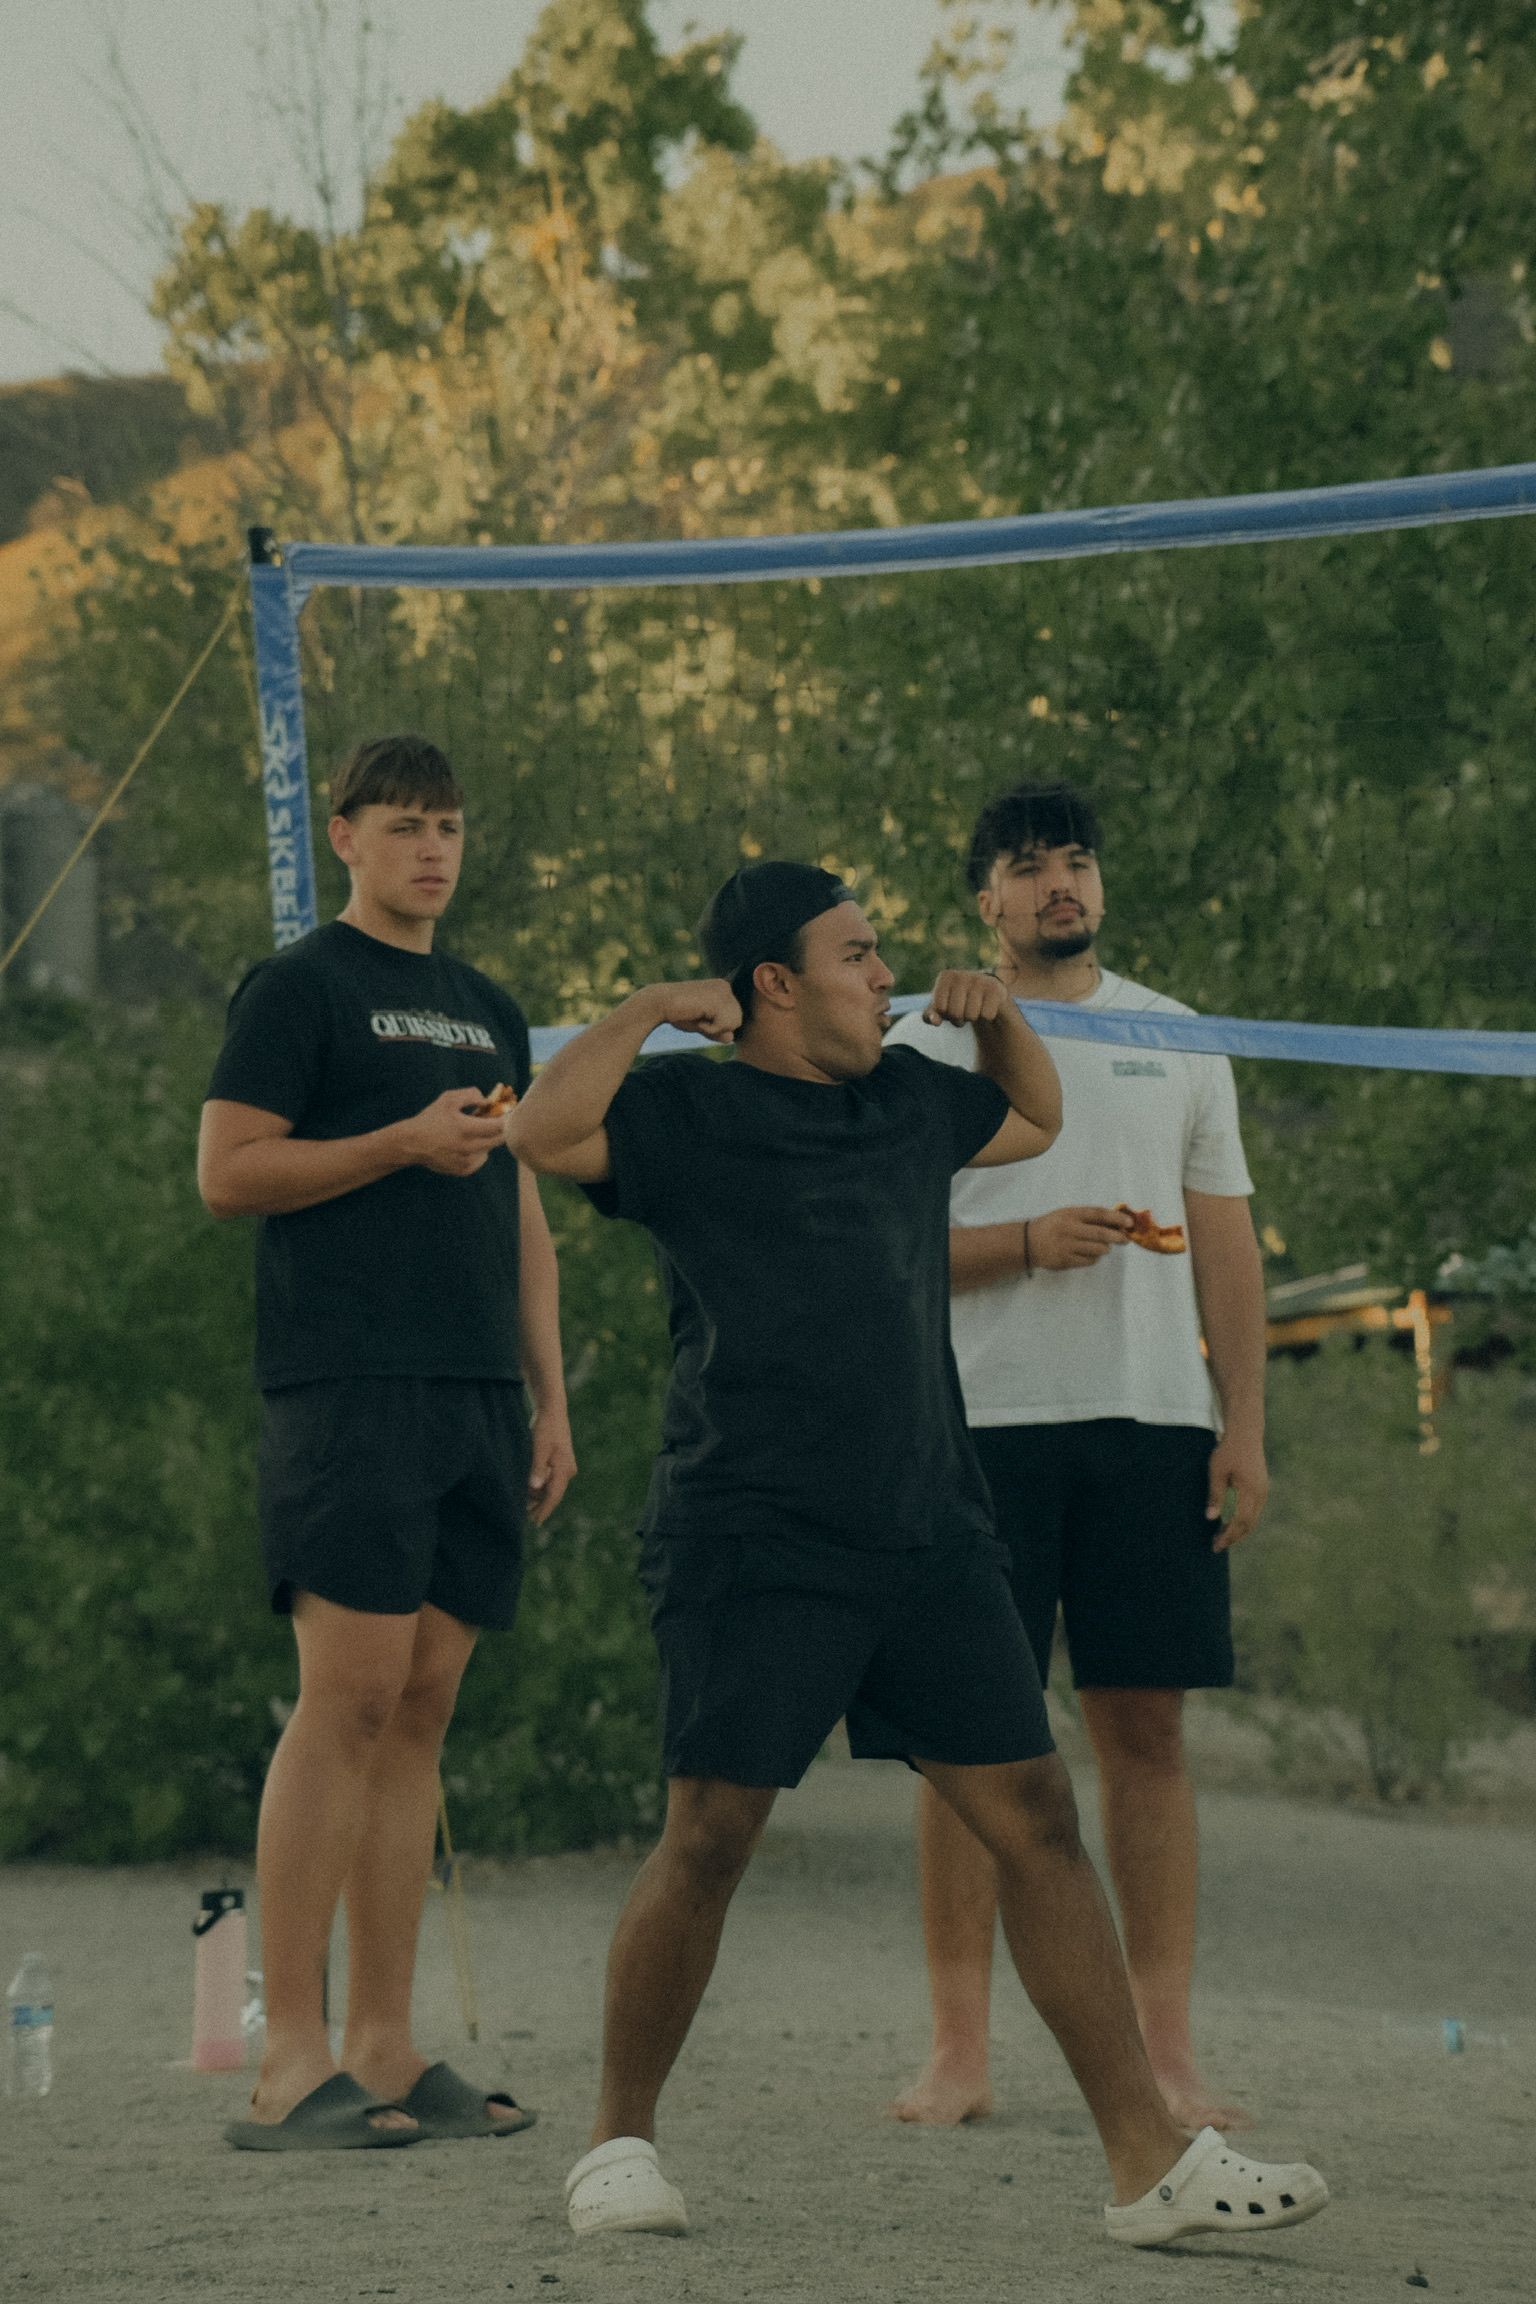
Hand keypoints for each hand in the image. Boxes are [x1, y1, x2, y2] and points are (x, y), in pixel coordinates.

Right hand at [394, 1088, 508, 1176]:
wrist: (412, 1143)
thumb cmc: (431, 1118)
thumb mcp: (448, 1099)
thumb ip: (471, 1095)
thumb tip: (488, 1101)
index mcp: (466, 1129)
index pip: (500, 1126)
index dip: (508, 1118)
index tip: (507, 1111)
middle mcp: (469, 1148)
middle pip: (500, 1139)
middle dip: (501, 1128)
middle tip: (494, 1119)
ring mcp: (467, 1161)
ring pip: (490, 1148)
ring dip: (487, 1139)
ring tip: (472, 1131)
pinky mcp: (464, 1170)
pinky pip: (480, 1159)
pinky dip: (478, 1150)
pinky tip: (465, 1144)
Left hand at [526, 1407, 576, 1526]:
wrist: (552, 1410)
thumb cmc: (545, 1427)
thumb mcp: (538, 1447)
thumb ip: (537, 1468)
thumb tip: (535, 1487)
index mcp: (564, 1469)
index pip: (553, 1496)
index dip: (544, 1510)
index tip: (535, 1522)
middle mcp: (567, 1470)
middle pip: (553, 1494)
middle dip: (540, 1506)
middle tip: (526, 1518)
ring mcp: (565, 1466)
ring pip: (552, 1487)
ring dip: (539, 1496)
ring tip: (524, 1505)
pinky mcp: (560, 1461)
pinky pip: (551, 1479)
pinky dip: (541, 1485)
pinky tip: (529, 1489)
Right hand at [651, 979, 741, 1043]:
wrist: (658, 1003)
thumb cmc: (678, 1013)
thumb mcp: (702, 1025)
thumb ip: (718, 1031)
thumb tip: (731, 1038)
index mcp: (722, 988)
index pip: (734, 1017)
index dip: (717, 1024)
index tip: (698, 1015)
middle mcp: (724, 986)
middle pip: (737, 1020)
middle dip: (717, 1027)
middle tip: (697, 1017)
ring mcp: (722, 991)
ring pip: (734, 1023)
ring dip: (713, 1028)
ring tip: (697, 1016)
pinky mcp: (717, 999)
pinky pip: (723, 1026)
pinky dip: (709, 1028)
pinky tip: (696, 1017)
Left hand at [924, 969, 1011, 1026]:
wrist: (987, 995)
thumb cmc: (959, 1002)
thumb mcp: (941, 1008)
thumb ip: (930, 1015)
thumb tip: (934, 1021)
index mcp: (946, 976)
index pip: (940, 1008)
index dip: (945, 1015)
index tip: (951, 1007)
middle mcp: (962, 975)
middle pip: (955, 1013)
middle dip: (959, 1019)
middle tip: (964, 1011)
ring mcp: (980, 980)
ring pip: (971, 1016)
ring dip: (972, 1018)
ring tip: (974, 1008)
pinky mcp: (996, 988)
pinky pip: (987, 1015)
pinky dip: (986, 1017)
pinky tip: (986, 1006)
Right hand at [1027, 1205, 1133, 1269]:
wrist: (1028, 1242)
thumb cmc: (1054, 1226)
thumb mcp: (1068, 1214)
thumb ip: (1089, 1217)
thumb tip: (1117, 1222)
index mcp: (1071, 1214)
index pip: (1098, 1214)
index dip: (1116, 1218)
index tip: (1129, 1223)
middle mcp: (1069, 1229)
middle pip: (1101, 1234)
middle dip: (1118, 1237)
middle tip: (1126, 1240)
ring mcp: (1066, 1246)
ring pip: (1098, 1249)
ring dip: (1105, 1248)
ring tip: (1102, 1246)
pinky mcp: (1065, 1261)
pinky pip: (1089, 1261)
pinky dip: (1094, 1258)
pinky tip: (1089, 1254)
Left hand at [1206, 1428, 1267, 1550]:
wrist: (1245, 1433)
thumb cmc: (1228, 1451)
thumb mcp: (1217, 1471)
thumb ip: (1215, 1495)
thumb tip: (1210, 1518)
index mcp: (1250, 1490)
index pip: (1240, 1521)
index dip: (1229, 1535)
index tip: (1216, 1544)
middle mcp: (1260, 1493)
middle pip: (1249, 1524)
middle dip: (1233, 1537)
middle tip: (1216, 1545)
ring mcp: (1263, 1491)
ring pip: (1253, 1519)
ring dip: (1238, 1530)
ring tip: (1221, 1536)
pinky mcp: (1261, 1488)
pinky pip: (1254, 1511)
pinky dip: (1243, 1520)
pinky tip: (1230, 1522)